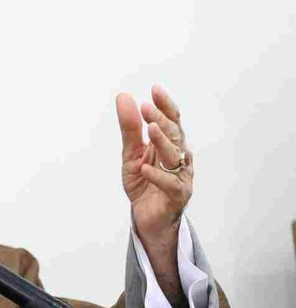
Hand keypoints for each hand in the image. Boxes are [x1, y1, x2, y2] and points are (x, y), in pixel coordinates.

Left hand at [116, 85, 192, 307]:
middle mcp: (180, 157)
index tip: (154, 89)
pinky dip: (157, 176)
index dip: (165, 105)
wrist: (147, 218)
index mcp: (170, 145)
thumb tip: (124, 97)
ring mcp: (182, 176)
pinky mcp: (177, 196)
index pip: (172, 120)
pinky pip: (170, 184)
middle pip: (174, 134)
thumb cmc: (143, 183)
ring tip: (151, 130)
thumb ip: (130, 129)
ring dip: (163, 142)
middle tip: (146, 107)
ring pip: (175, 156)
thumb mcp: (131, 154)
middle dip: (161, 119)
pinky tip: (145, 169)